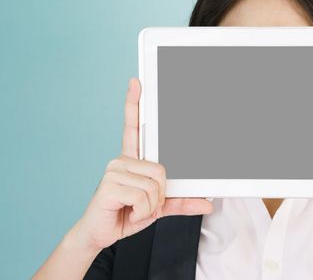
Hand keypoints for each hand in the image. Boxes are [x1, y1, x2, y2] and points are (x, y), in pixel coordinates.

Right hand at [74, 78, 212, 252]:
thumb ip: (180, 202)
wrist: (101, 234)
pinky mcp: (110, 184)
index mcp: (132, 160)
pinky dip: (142, 212)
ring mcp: (114, 170)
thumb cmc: (127, 214)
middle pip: (161, 169)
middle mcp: (121, 160)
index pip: (133, 127)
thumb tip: (207, 203)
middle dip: (160, 195)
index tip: (136, 82)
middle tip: (146, 205)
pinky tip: (128, 212)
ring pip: (154, 186)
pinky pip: (144, 197)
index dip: (134, 103)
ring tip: (134, 209)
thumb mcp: (158, 207)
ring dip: (150, 206)